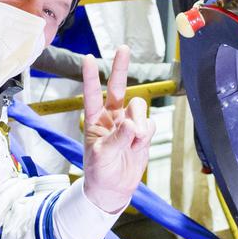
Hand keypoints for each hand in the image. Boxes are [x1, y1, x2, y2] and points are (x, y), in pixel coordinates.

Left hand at [81, 46, 152, 214]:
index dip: (90, 76)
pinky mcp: (142, 133)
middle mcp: (111, 116)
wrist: (113, 190)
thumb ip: (117, 138)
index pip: (91, 94)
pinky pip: (150, 123)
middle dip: (120, 67)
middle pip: (118, 87)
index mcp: (94, 120)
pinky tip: (139, 146)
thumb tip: (132, 124)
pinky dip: (146, 134)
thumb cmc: (100, 172)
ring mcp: (128, 123)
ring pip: (139, 107)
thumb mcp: (102, 156)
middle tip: (123, 48)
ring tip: (135, 141)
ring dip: (139, 121)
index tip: (87, 58)